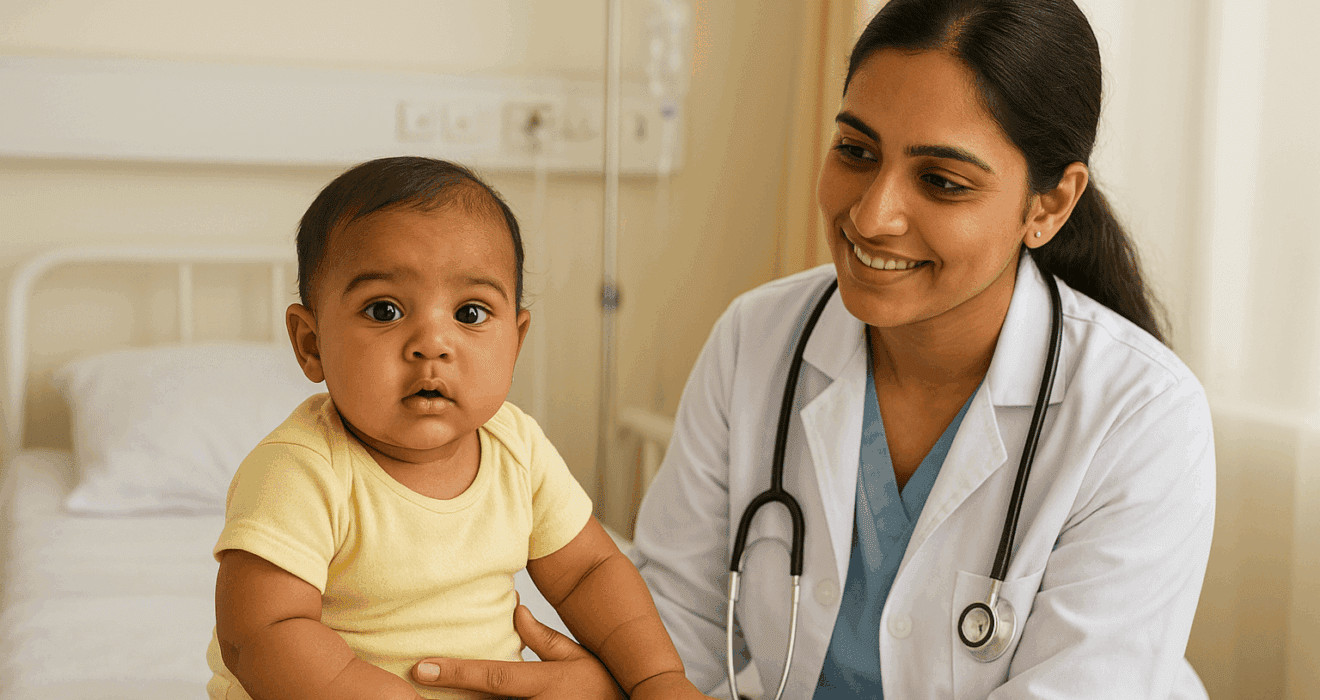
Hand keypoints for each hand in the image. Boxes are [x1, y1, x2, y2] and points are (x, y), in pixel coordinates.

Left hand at [412, 604, 623, 698]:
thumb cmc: (605, 688)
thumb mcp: (579, 658)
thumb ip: (544, 638)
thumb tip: (515, 609)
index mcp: (546, 684)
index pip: (492, 676)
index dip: (454, 672)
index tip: (420, 668)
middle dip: (447, 698)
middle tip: (408, 688)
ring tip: (419, 696)